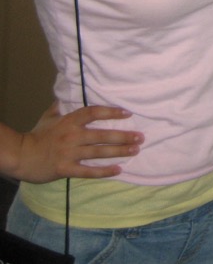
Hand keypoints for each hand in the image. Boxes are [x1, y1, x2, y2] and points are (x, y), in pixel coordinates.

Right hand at [8, 104, 143, 182]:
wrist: (20, 156)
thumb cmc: (37, 135)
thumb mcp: (49, 116)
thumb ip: (62, 106)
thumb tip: (68, 93)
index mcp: (69, 121)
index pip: (94, 113)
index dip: (111, 112)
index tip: (127, 113)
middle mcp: (72, 136)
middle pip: (102, 135)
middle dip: (123, 136)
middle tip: (140, 137)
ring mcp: (70, 153)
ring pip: (99, 152)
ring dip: (119, 152)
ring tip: (135, 150)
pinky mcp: (66, 169)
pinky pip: (88, 171)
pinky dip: (104, 171)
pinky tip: (118, 170)